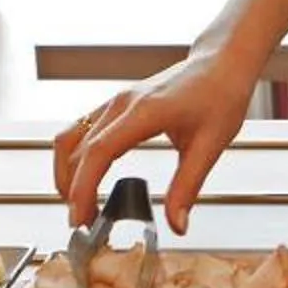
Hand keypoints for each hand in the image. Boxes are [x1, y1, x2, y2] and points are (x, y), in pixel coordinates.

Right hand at [52, 47, 261, 234]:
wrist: (221, 62)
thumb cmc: (220, 94)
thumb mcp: (211, 145)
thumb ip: (188, 187)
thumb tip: (177, 225)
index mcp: (145, 111)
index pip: (99, 152)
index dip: (83, 187)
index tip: (80, 217)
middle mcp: (122, 103)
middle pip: (76, 148)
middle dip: (71, 189)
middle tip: (83, 223)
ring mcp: (115, 101)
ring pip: (70, 137)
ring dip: (66, 172)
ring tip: (80, 205)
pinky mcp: (115, 104)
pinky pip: (81, 130)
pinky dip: (75, 158)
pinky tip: (86, 179)